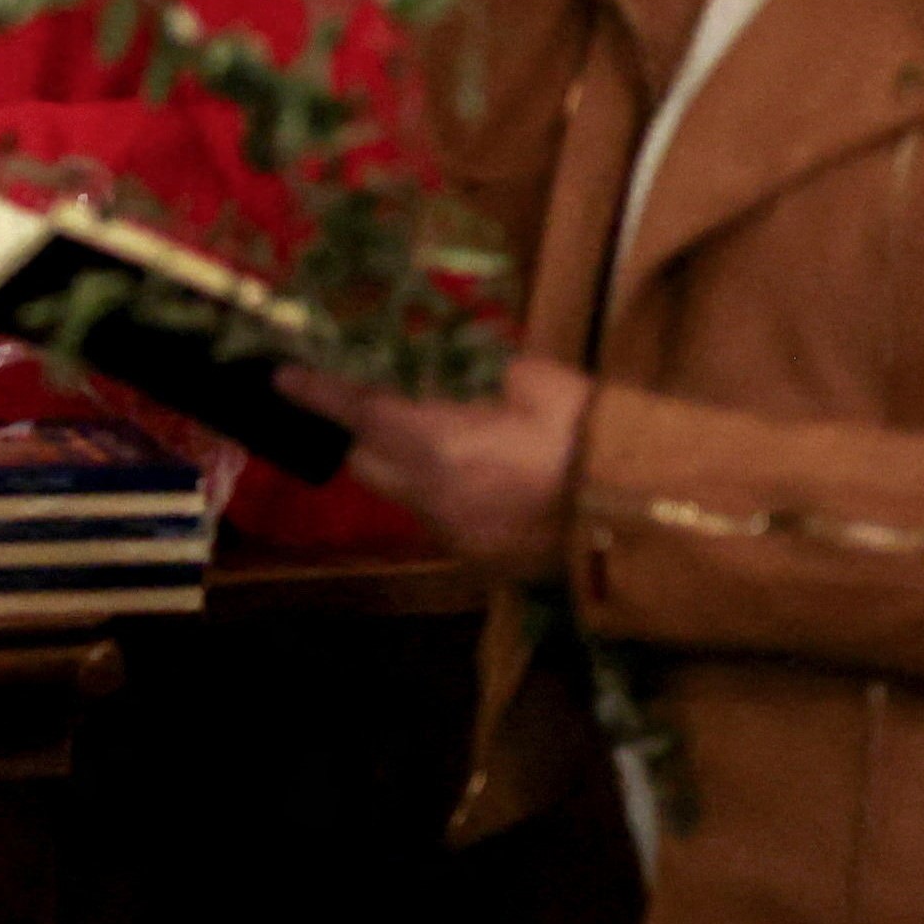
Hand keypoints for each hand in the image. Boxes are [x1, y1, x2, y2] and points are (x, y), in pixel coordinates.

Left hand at [277, 357, 591, 577]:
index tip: (282, 377)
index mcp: (437, 442)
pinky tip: (478, 481)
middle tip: (364, 405)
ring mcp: (452, 535)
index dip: (317, 392)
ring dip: (405, 468)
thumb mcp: (535, 380)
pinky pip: (440, 521)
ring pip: (402, 496)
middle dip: (358, 435)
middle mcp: (429, 495)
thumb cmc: (589, 435)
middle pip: (365, 463)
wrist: (642, 516)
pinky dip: (443, 496)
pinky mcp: (478, 561)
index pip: (358, 410)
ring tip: (435, 439)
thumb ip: (486, 370)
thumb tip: (467, 362)